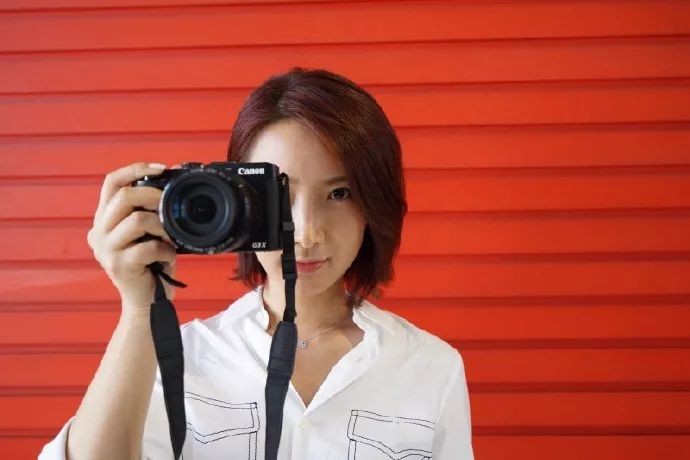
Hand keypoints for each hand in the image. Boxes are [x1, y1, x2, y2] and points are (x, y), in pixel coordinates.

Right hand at [87, 162, 177, 314]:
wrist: (146, 303)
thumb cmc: (151, 266)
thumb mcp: (147, 233)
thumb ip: (148, 211)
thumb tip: (171, 183)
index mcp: (103, 220)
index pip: (111, 182)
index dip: (135, 169)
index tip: (162, 169)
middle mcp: (98, 232)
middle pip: (124, 196)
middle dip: (154, 195)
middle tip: (170, 205)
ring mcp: (106, 250)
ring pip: (137, 219)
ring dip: (162, 225)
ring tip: (170, 237)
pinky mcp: (119, 265)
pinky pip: (148, 246)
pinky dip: (166, 249)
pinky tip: (169, 256)